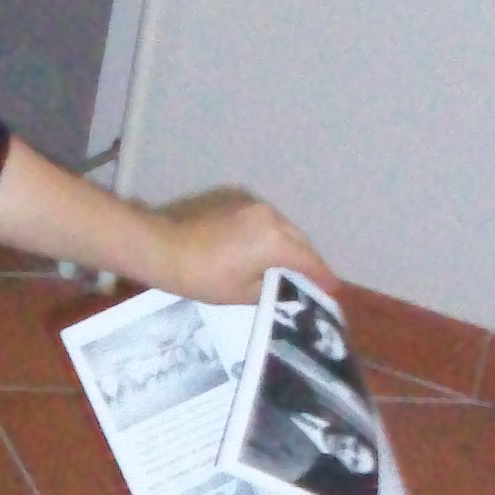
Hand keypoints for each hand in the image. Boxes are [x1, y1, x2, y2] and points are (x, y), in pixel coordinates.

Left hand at [140, 185, 336, 307]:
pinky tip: (265, 251)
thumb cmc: (202, 277)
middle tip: (314, 281)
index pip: (309, 261)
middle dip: (308, 261)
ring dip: (290, 246)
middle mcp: (271, 216)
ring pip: (283, 228)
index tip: (333, 290)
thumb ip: (274, 290)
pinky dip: (271, 235)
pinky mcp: (236, 201)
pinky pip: (264, 221)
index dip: (323, 277)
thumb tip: (289, 290)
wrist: (161, 247)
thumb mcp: (243, 294)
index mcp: (276, 240)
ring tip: (291, 268)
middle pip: (300, 241)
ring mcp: (253, 205)